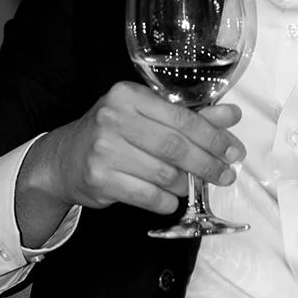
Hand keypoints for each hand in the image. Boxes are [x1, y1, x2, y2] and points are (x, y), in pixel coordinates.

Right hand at [17, 84, 245, 238]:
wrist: (63, 159)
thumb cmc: (112, 134)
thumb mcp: (146, 116)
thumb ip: (189, 116)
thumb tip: (231, 115)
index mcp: (128, 95)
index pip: (182, 118)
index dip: (213, 136)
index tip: (234, 150)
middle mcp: (114, 118)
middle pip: (175, 146)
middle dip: (207, 163)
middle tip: (226, 174)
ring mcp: (104, 150)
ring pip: (164, 174)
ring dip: (185, 184)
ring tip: (191, 186)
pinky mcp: (100, 179)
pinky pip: (147, 195)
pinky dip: (166, 201)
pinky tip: (170, 199)